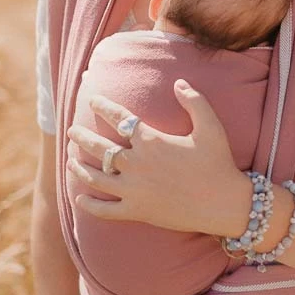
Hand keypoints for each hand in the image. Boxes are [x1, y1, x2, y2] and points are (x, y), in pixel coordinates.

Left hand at [65, 79, 249, 234]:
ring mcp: (134, 189)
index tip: (92, 100)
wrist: (223, 204)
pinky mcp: (137, 211)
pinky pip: (105, 210)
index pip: (119, 118)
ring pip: (96, 177)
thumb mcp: (211, 127)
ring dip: (79, 167)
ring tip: (71, 160)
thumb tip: (178, 82)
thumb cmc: (218, 163)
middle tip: (72, 131)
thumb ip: (194, 101)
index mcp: (151, 141)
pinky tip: (78, 198)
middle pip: (99, 147)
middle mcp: (137, 164)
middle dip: (81, 137)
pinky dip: (88, 204)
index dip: (103, 107)